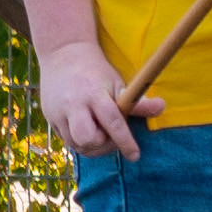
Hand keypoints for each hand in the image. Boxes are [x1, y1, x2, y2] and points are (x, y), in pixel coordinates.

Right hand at [39, 43, 143, 157]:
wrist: (63, 56)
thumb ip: (136, 102)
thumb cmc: (97, 74)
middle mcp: (73, 105)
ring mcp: (58, 113)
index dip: (125, 141)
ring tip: (99, 132)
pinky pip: (67, 141)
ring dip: (92, 146)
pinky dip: (80, 142)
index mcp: (94, 94)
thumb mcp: (117, 84)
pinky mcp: (50, 119)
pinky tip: (87, 129)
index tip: (135, 155)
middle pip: (87, 139)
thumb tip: (162, 107)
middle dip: (102, 145)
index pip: (112, 122)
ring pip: (76, 144)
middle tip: (110, 136)